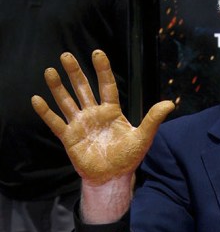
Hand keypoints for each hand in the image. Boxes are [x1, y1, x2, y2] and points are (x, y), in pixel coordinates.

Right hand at [31, 50, 174, 185]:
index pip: (107, 86)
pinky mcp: (69, 137)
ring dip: (58, 87)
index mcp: (111, 111)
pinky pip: (55, 122)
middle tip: (66, 55)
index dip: (102, 70)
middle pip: (83, 89)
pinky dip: (46, 112)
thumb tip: (170, 103)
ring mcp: (80, 124)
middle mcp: (94, 114)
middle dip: (75, 72)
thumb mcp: (142, 138)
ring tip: (50, 71)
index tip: (97, 53)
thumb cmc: (128, 158)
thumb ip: (153, 120)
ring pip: (67, 101)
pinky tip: (37, 99)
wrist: (112, 178)